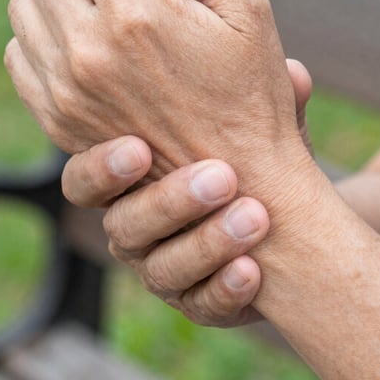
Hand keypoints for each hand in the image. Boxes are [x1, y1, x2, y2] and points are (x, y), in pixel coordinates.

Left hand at [5, 0, 313, 215]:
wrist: (243, 184)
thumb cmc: (253, 92)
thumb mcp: (245, 5)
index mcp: (134, 13)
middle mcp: (86, 51)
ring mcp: (64, 91)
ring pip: (24, 3)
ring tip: (111, 13)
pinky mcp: (56, 120)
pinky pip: (21, 53)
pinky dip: (47, 38)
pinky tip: (93, 49)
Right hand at [59, 57, 312, 327]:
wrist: (288, 218)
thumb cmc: (252, 158)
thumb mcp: (259, 126)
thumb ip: (267, 101)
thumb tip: (295, 74)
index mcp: (129, 182)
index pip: (85, 181)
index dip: (101, 170)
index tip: (140, 149)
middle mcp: (135, 231)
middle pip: (124, 227)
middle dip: (168, 203)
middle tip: (220, 178)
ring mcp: (165, 272)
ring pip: (163, 269)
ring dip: (208, 244)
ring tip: (255, 218)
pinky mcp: (200, 305)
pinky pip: (203, 306)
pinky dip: (226, 290)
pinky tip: (254, 269)